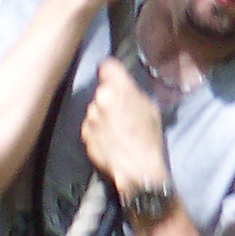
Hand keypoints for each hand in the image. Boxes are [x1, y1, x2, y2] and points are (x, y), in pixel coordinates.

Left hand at [81, 57, 168, 196]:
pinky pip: (91, 128)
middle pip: (101, 91)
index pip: (106, 66)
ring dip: (102, 116)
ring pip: (95, 110)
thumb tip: (123, 90)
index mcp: (116, 89)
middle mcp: (98, 100)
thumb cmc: (150, 137)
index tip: (115, 79)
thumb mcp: (150, 107)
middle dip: (109, 98)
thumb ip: (132, 93)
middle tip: (122, 112)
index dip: (111, 72)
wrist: (138, 169)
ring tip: (117, 131)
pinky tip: (110, 142)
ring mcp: (89, 119)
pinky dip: (98, 132)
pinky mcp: (84, 136)